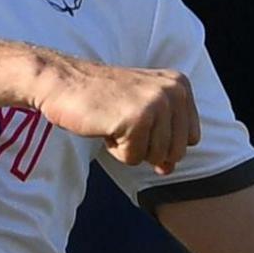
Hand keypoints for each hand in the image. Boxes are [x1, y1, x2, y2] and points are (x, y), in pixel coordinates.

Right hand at [30, 56, 199, 173]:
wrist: (62, 82)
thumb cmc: (100, 98)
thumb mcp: (142, 112)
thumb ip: (163, 138)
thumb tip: (168, 169)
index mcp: (180, 84)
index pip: (191, 138)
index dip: (161, 140)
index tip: (137, 119)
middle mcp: (174, 91)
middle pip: (176, 152)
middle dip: (146, 146)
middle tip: (122, 120)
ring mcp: (156, 104)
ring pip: (156, 157)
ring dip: (129, 147)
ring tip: (113, 121)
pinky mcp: (137, 119)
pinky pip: (133, 159)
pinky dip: (116, 150)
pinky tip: (105, 125)